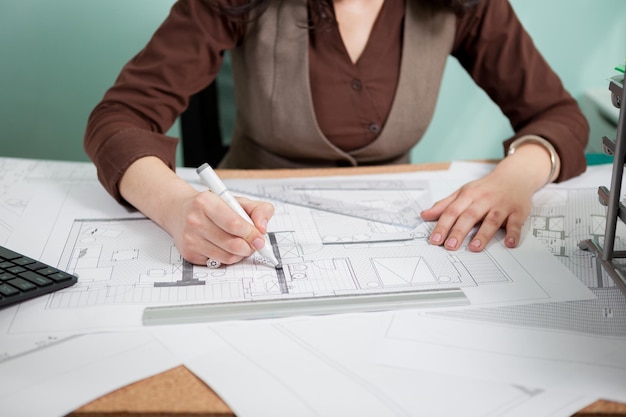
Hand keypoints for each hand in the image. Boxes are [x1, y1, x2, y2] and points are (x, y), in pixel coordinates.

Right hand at [118, 156, 275, 265]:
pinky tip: (225, 248)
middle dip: (249, 247)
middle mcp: (195, 220)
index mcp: (206, 202)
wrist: (180, 211)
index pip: (234, 224)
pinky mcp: (189, 253)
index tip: (260, 238)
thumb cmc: (212, 206)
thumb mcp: (236, 200)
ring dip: (240, 254)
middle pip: (233, 244)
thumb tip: (262, 228)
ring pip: (227, 257)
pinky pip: (218, 262)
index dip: (251, 234)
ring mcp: (190, 239)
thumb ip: (258, 209)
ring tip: (240, 244)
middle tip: (253, 244)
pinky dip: (228, 258)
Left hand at [420, 141, 555, 250]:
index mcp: (469, 195)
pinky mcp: (518, 212)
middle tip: (450, 246)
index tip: (435, 239)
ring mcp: (502, 206)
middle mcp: (484, 200)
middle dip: (459, 231)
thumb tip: (424, 215)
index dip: (443, 225)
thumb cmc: (485, 188)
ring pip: (491, 220)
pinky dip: (513, 233)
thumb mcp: (463, 192)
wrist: (515, 176)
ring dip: (483, 234)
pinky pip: (516, 223)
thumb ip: (444, 205)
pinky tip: (509, 244)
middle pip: (470, 216)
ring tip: (474, 248)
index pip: (452, 211)